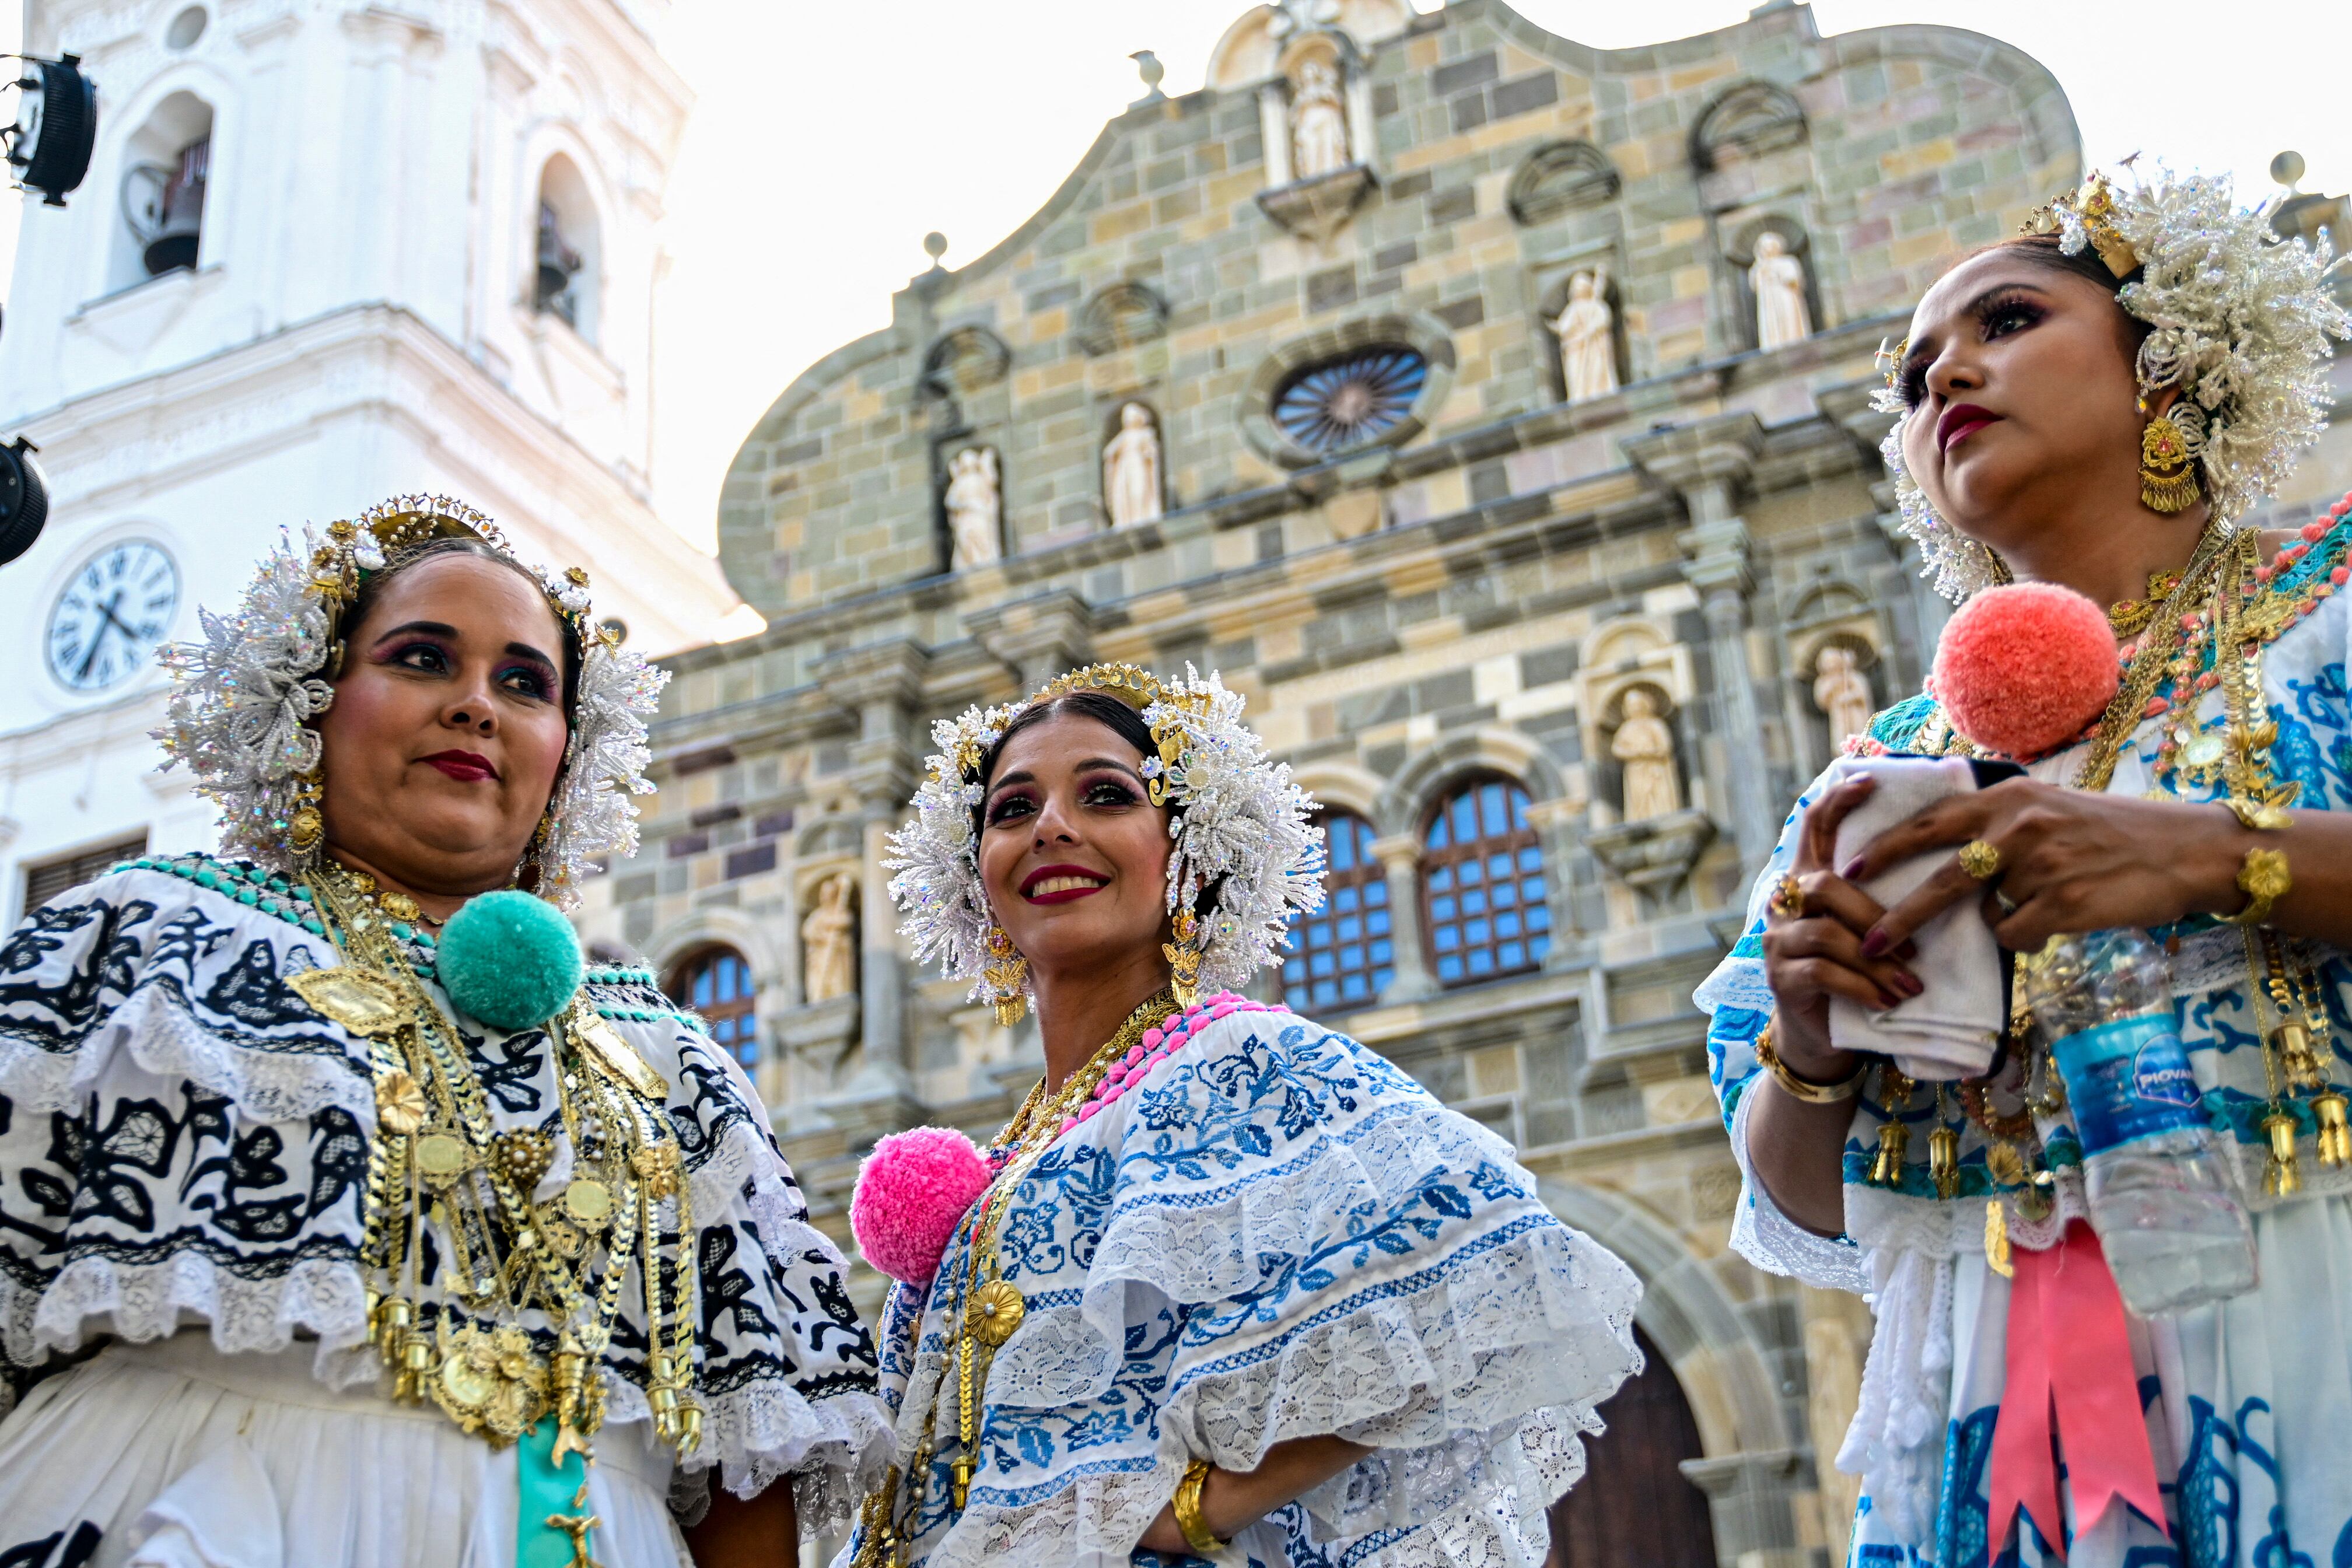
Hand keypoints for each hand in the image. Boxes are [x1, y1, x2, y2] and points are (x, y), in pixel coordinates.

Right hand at [1762, 773, 1922, 1066]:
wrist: (1820, 1034)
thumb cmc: (1853, 974)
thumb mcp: (1864, 930)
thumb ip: (1875, 899)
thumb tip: (1934, 869)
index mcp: (1807, 881)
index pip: (1812, 829)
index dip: (1836, 802)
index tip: (1867, 781)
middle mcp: (1784, 904)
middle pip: (1824, 886)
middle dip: (1873, 915)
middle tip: (1915, 947)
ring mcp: (1777, 940)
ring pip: (1827, 933)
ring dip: (1876, 962)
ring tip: (1910, 986)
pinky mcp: (1781, 977)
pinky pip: (1823, 971)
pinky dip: (1862, 987)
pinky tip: (1886, 1002)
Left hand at [1841, 778, 2249, 955]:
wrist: (2184, 850)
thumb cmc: (2113, 832)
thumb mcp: (2047, 810)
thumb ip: (1998, 826)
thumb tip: (1947, 854)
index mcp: (2007, 799)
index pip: (1930, 823)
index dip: (1889, 848)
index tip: (1852, 867)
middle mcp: (2017, 827)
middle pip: (1938, 877)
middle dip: (1897, 914)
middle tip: (1868, 940)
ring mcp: (2040, 866)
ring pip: (1989, 914)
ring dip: (2002, 921)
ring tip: (2039, 908)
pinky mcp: (2064, 903)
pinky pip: (2018, 936)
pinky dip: (2028, 939)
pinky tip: (2061, 921)